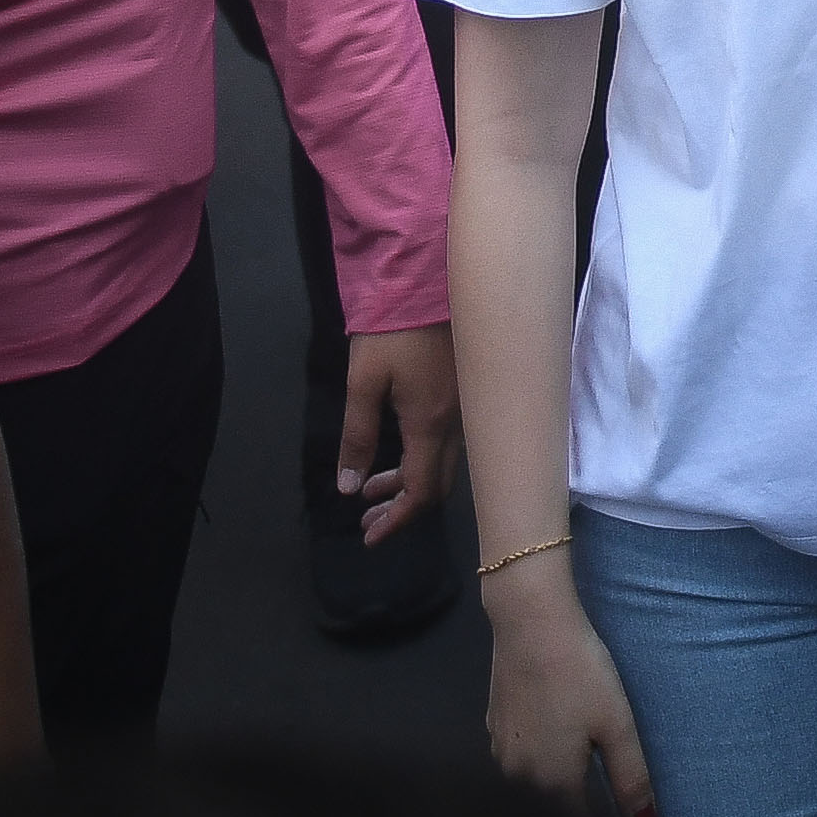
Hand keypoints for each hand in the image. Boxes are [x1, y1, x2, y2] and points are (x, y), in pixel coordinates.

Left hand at [336, 326, 459, 542]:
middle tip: (367, 520)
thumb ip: (357, 437)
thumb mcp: (363, 382)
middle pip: (438, 484)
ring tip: (371, 490)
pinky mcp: (468, 393)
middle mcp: (458, 422)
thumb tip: (349, 487)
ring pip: (444, 464)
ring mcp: (467, 407)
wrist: (430, 280)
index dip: (397, 520)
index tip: (370, 536)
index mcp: (430, 423)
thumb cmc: (392, 330)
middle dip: (403, 509)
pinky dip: (423, 460)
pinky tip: (398, 453)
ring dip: (410, 484)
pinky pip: (450, 443)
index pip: (421, 491)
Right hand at [482, 557, 654, 816]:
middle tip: (597, 797)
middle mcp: (519, 776)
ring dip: (548, 787)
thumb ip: (630, 777)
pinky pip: (514, 759)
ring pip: (526, 785)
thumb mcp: (617, 724)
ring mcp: (499, 750)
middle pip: (547, 808)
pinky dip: (532, 761)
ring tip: (575, 772)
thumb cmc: (581, 675)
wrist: (530, 626)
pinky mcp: (492, 725)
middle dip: (571, 810)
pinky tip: (547, 743)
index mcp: (553, 781)